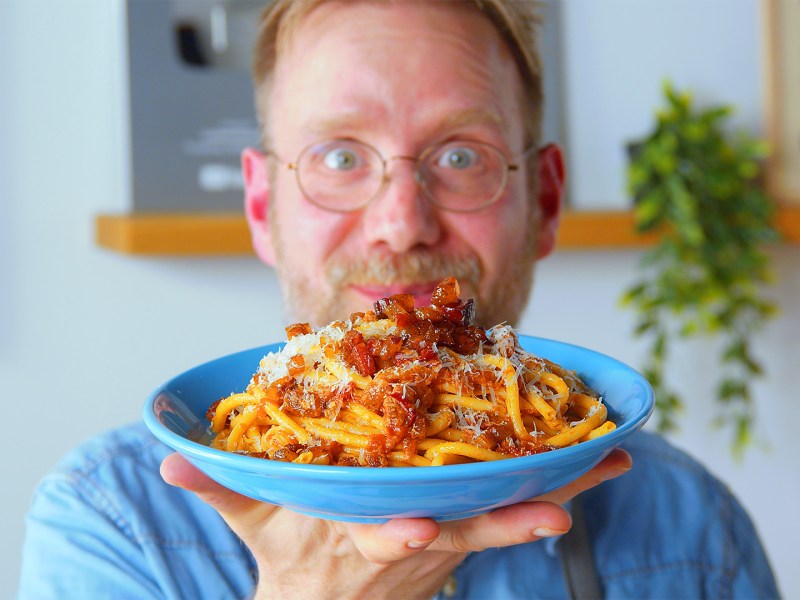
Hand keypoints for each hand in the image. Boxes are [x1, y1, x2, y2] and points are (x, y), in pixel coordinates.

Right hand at [161, 449, 630, 599]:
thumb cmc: (291, 556)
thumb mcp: (254, 524)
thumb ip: (219, 490)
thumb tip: (169, 458)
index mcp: (360, 539)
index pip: (381, 539)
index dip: (397, 535)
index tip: (415, 527)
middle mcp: (414, 543)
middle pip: (466, 534)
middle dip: (512, 523)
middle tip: (562, 508)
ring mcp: (446, 542)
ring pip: (505, 517)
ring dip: (558, 492)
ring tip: (613, 461)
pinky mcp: (464, 531)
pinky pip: (513, 504)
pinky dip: (556, 484)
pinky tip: (599, 459)